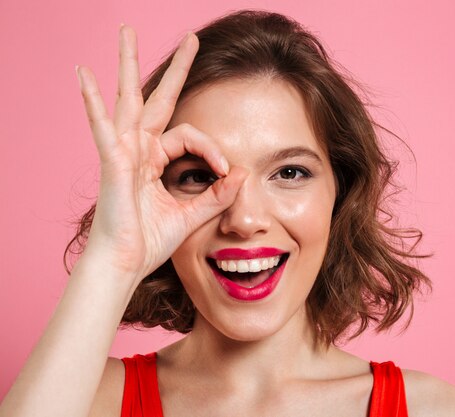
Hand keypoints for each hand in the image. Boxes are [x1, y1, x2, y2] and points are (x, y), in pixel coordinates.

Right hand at [75, 25, 245, 284]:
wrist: (126, 265)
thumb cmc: (151, 241)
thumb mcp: (193, 213)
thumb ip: (217, 194)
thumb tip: (243, 173)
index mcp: (157, 159)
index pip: (190, 136)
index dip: (212, 150)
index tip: (226, 172)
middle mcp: (139, 149)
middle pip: (158, 98)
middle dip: (176, 69)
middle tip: (191, 38)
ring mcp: (123, 152)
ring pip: (129, 99)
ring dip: (128, 65)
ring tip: (126, 32)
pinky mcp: (112, 163)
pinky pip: (103, 128)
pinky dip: (93, 103)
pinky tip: (83, 75)